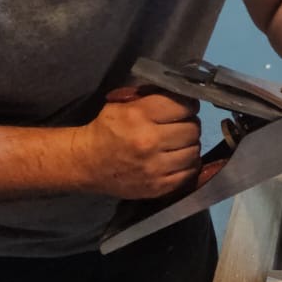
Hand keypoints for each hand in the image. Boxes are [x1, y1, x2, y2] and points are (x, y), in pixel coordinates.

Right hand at [75, 87, 201, 199]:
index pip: (183, 106)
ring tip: (179, 143)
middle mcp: (149, 141)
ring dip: (189, 144)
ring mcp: (155, 167)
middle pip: (192, 128)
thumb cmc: (105, 130)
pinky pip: (189, 172)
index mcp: (139, 116)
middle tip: (181, 125)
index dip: (188, 105)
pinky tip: (178, 158)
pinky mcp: (158, 186)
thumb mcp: (121, 105)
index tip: (186, 107)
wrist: (87, 164)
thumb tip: (182, 94)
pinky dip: (188, 163)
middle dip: (189, 124)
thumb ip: (151, 98)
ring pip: (194, 150)